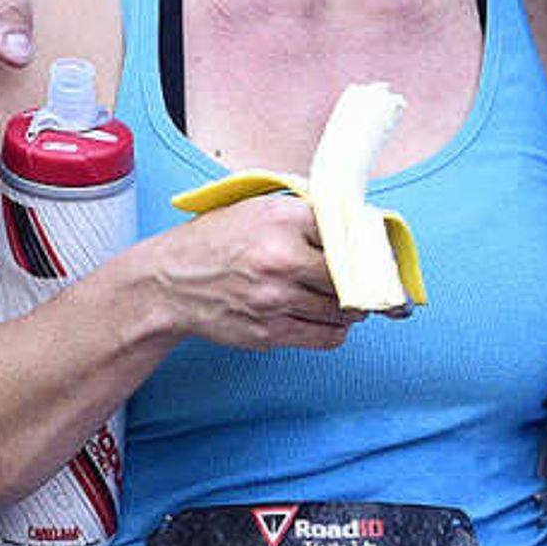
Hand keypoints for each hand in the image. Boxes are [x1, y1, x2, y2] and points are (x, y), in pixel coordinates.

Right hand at [139, 190, 361, 353]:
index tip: (377, 251)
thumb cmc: (217, 241)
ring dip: (354, 307)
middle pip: (354, 275)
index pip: (349, 231)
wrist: (170, 283)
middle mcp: (281, 258)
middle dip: (367, 280)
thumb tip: (359, 225)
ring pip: (344, 310)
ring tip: (348, 299)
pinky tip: (330, 319)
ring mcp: (275, 299)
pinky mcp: (270, 332)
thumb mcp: (259, 208)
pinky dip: (336, 329)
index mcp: (282, 219)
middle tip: (371, 280)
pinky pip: (326, 337)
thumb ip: (306, 215)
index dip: (367, 243)